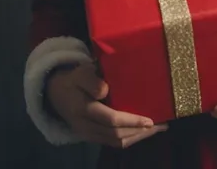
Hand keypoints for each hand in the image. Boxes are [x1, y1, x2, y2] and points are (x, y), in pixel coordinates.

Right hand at [45, 62, 167, 147]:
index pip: (111, 119)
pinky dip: (128, 138)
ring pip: (115, 141)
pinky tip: (140, 132)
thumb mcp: (79, 73)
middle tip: (161, 125)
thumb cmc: (73, 79)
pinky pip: (111, 142)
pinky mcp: (91, 136)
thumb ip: (91, 81)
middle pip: (116, 135)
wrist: (54, 92)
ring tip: (156, 129)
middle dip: (139, 131)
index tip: (150, 119)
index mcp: (84, 109)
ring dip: (137, 137)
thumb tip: (105, 90)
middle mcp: (86, 126)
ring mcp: (88, 134)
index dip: (131, 120)